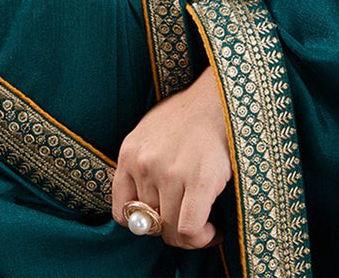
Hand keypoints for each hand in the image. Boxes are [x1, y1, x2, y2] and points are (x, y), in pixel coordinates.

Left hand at [112, 65, 231, 248]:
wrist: (215, 100)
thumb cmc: (184, 119)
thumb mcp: (148, 136)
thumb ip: (140, 168)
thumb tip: (143, 213)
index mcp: (128, 154)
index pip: (122, 214)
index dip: (145, 225)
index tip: (162, 221)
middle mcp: (144, 164)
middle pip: (151, 226)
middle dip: (171, 230)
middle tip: (189, 223)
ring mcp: (169, 173)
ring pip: (172, 231)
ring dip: (190, 236)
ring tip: (205, 224)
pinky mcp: (198, 180)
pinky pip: (190, 229)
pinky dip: (202, 237)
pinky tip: (213, 228)